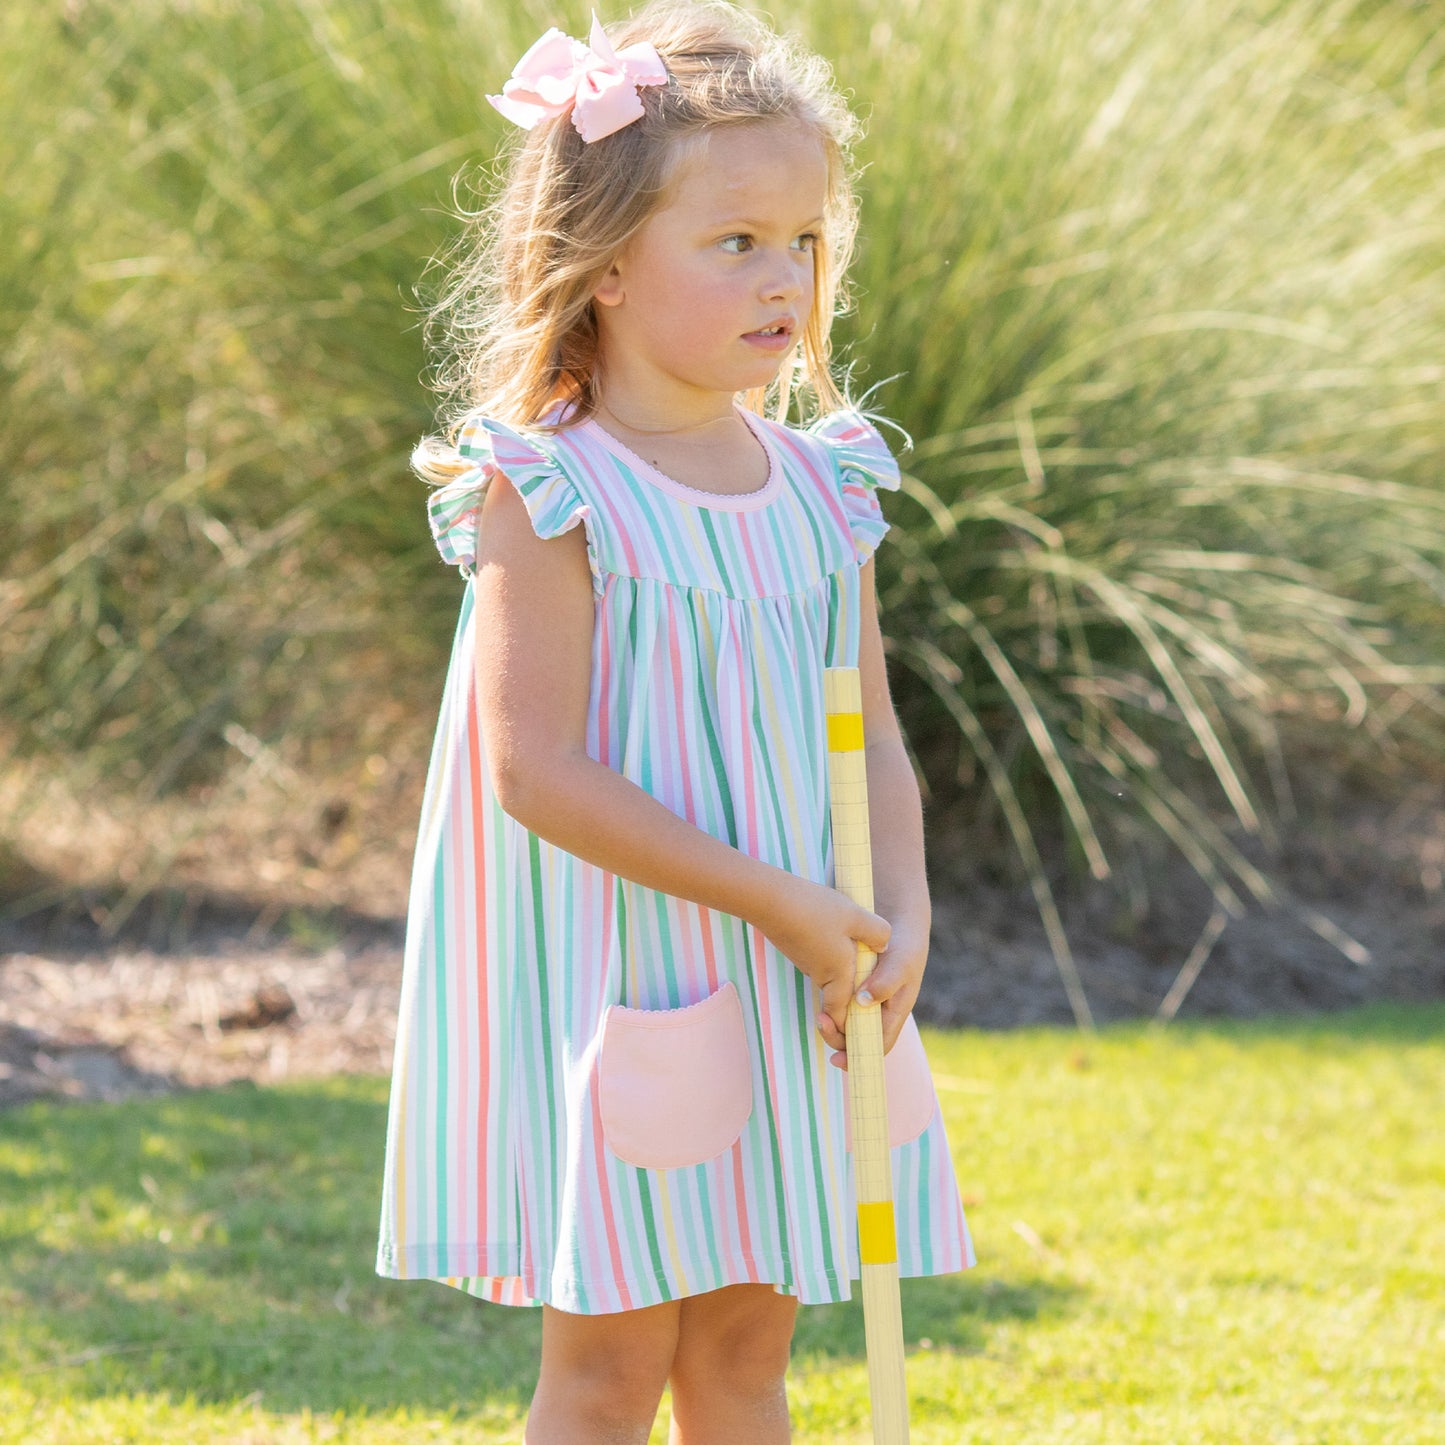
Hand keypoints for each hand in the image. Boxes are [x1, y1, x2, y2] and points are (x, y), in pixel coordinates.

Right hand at [757, 874, 890, 1042]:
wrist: (770, 899)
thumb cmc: (814, 910)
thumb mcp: (856, 916)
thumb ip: (877, 934)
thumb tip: (885, 946)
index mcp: (838, 975)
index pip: (844, 1017)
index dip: (852, 1029)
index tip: (861, 1032)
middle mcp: (822, 975)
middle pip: (840, 1000)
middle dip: (850, 1006)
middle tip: (864, 1000)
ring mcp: (807, 963)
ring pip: (831, 979)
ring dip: (844, 975)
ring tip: (858, 956)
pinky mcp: (799, 950)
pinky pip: (821, 963)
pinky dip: (832, 960)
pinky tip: (839, 937)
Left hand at [814, 915, 927, 1069]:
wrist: (898, 924)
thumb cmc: (904, 946)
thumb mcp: (899, 962)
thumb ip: (885, 982)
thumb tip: (863, 1003)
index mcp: (895, 1013)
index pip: (878, 1045)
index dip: (859, 1056)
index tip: (837, 1059)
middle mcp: (880, 1011)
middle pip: (858, 1038)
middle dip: (838, 1038)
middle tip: (821, 1021)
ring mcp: (866, 1001)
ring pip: (848, 1024)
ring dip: (833, 1025)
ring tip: (819, 1014)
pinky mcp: (854, 988)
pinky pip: (841, 1006)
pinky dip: (831, 1008)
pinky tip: (820, 1000)